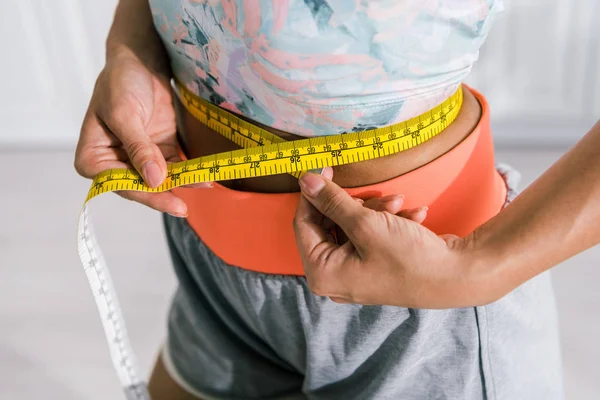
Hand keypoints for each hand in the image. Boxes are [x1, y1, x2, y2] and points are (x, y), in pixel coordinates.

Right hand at [74, 48, 210, 216]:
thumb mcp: (125, 114)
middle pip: (141, 187)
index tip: (165, 197)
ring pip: (161, 182)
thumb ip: (139, 149)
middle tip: (183, 208)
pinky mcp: (159, 153)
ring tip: (202, 185)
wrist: (140, 60)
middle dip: (164, 195)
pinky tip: (205, 177)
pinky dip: (189, 173)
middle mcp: (114, 164)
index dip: (143, 193)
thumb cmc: (121, 82)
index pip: (119, 184)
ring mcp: (138, 160)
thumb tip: (155, 180)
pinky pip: (175, 169)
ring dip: (181, 185)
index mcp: (93, 158)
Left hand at [293, 167, 500, 308]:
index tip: (325, 169)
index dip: (313, 194)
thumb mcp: (365, 223)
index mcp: (323, 273)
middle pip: (330, 225)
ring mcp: (356, 273)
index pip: (302, 224)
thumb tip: (305, 181)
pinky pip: (370, 236)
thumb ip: (331, 201)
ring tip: (401, 205)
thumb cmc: (409, 257)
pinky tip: (413, 217)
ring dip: (377, 211)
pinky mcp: (375, 267)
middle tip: (379, 194)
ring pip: (352, 226)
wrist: (457, 275)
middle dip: (356, 205)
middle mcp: (335, 277)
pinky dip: (388, 223)